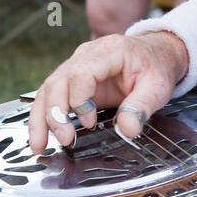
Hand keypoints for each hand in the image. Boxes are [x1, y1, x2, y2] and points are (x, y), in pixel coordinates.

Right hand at [27, 31, 188, 152]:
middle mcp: (86, 55)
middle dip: (55, 113)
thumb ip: (142, 107)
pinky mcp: (72, 80)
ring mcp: (76, 66)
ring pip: (48, 89)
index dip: (80, 99)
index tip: (89, 122)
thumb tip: (127, 130)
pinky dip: (42, 116)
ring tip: (39, 145)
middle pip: (58, 81)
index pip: (81, 72)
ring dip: (41, 118)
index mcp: (108, 52)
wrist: (155, 54)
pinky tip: (40, 136)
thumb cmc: (156, 67)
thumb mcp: (157, 87)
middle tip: (64, 139)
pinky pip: (50, 96)